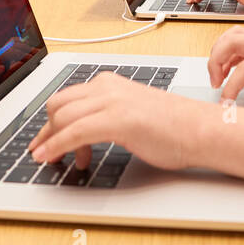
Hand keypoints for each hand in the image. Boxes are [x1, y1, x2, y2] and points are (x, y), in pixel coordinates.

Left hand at [27, 73, 209, 171]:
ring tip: (55, 161)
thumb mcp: (132, 112)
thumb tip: (84, 134)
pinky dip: (55, 146)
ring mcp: (112, 101)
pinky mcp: (117, 120)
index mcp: (110, 83)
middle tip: (47, 152)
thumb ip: (107, 115)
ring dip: (51, 142)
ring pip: (62, 118)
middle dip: (47, 131)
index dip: (51, 123)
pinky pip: (73, 132)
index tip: (44, 140)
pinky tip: (48, 157)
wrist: (199, 131)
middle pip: (58, 105)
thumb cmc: (174, 127)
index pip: (67, 98)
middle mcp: (108, 87)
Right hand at [208, 26, 243, 103]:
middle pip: (232, 40)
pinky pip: (240, 45)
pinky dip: (228, 55)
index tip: (227, 103)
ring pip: (234, 38)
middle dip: (216, 60)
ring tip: (218, 76)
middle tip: (215, 83)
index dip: (232, 85)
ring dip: (220, 54)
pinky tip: (229, 70)